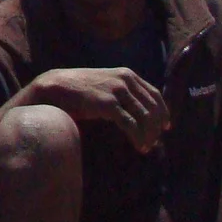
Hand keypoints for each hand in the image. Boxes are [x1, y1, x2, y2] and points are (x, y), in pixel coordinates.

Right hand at [20, 67, 169, 152]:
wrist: (55, 86)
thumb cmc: (79, 89)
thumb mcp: (105, 83)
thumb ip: (123, 91)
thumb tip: (141, 111)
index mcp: (127, 74)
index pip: (155, 94)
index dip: (164, 112)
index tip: (166, 127)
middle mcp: (125, 80)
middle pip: (153, 108)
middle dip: (156, 128)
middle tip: (153, 142)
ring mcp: (116, 91)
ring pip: (146, 118)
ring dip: (149, 136)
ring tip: (145, 147)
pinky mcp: (108, 104)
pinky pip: (132, 125)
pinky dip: (138, 138)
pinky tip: (139, 147)